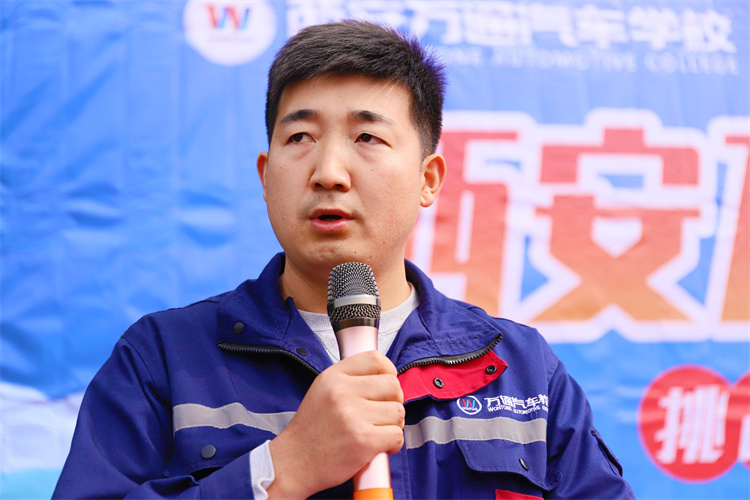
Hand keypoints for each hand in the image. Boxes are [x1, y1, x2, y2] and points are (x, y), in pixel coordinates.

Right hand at [267, 351, 404, 498]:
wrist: (294, 463)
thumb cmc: (311, 431)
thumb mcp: (323, 391)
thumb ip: (350, 380)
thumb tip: (386, 377)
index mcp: (333, 377)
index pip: (375, 359)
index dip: (388, 372)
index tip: (386, 386)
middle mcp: (342, 392)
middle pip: (393, 385)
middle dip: (393, 402)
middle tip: (381, 415)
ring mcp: (353, 416)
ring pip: (398, 412)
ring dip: (393, 425)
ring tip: (376, 432)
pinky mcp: (363, 440)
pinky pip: (397, 435)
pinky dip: (393, 444)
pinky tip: (379, 447)